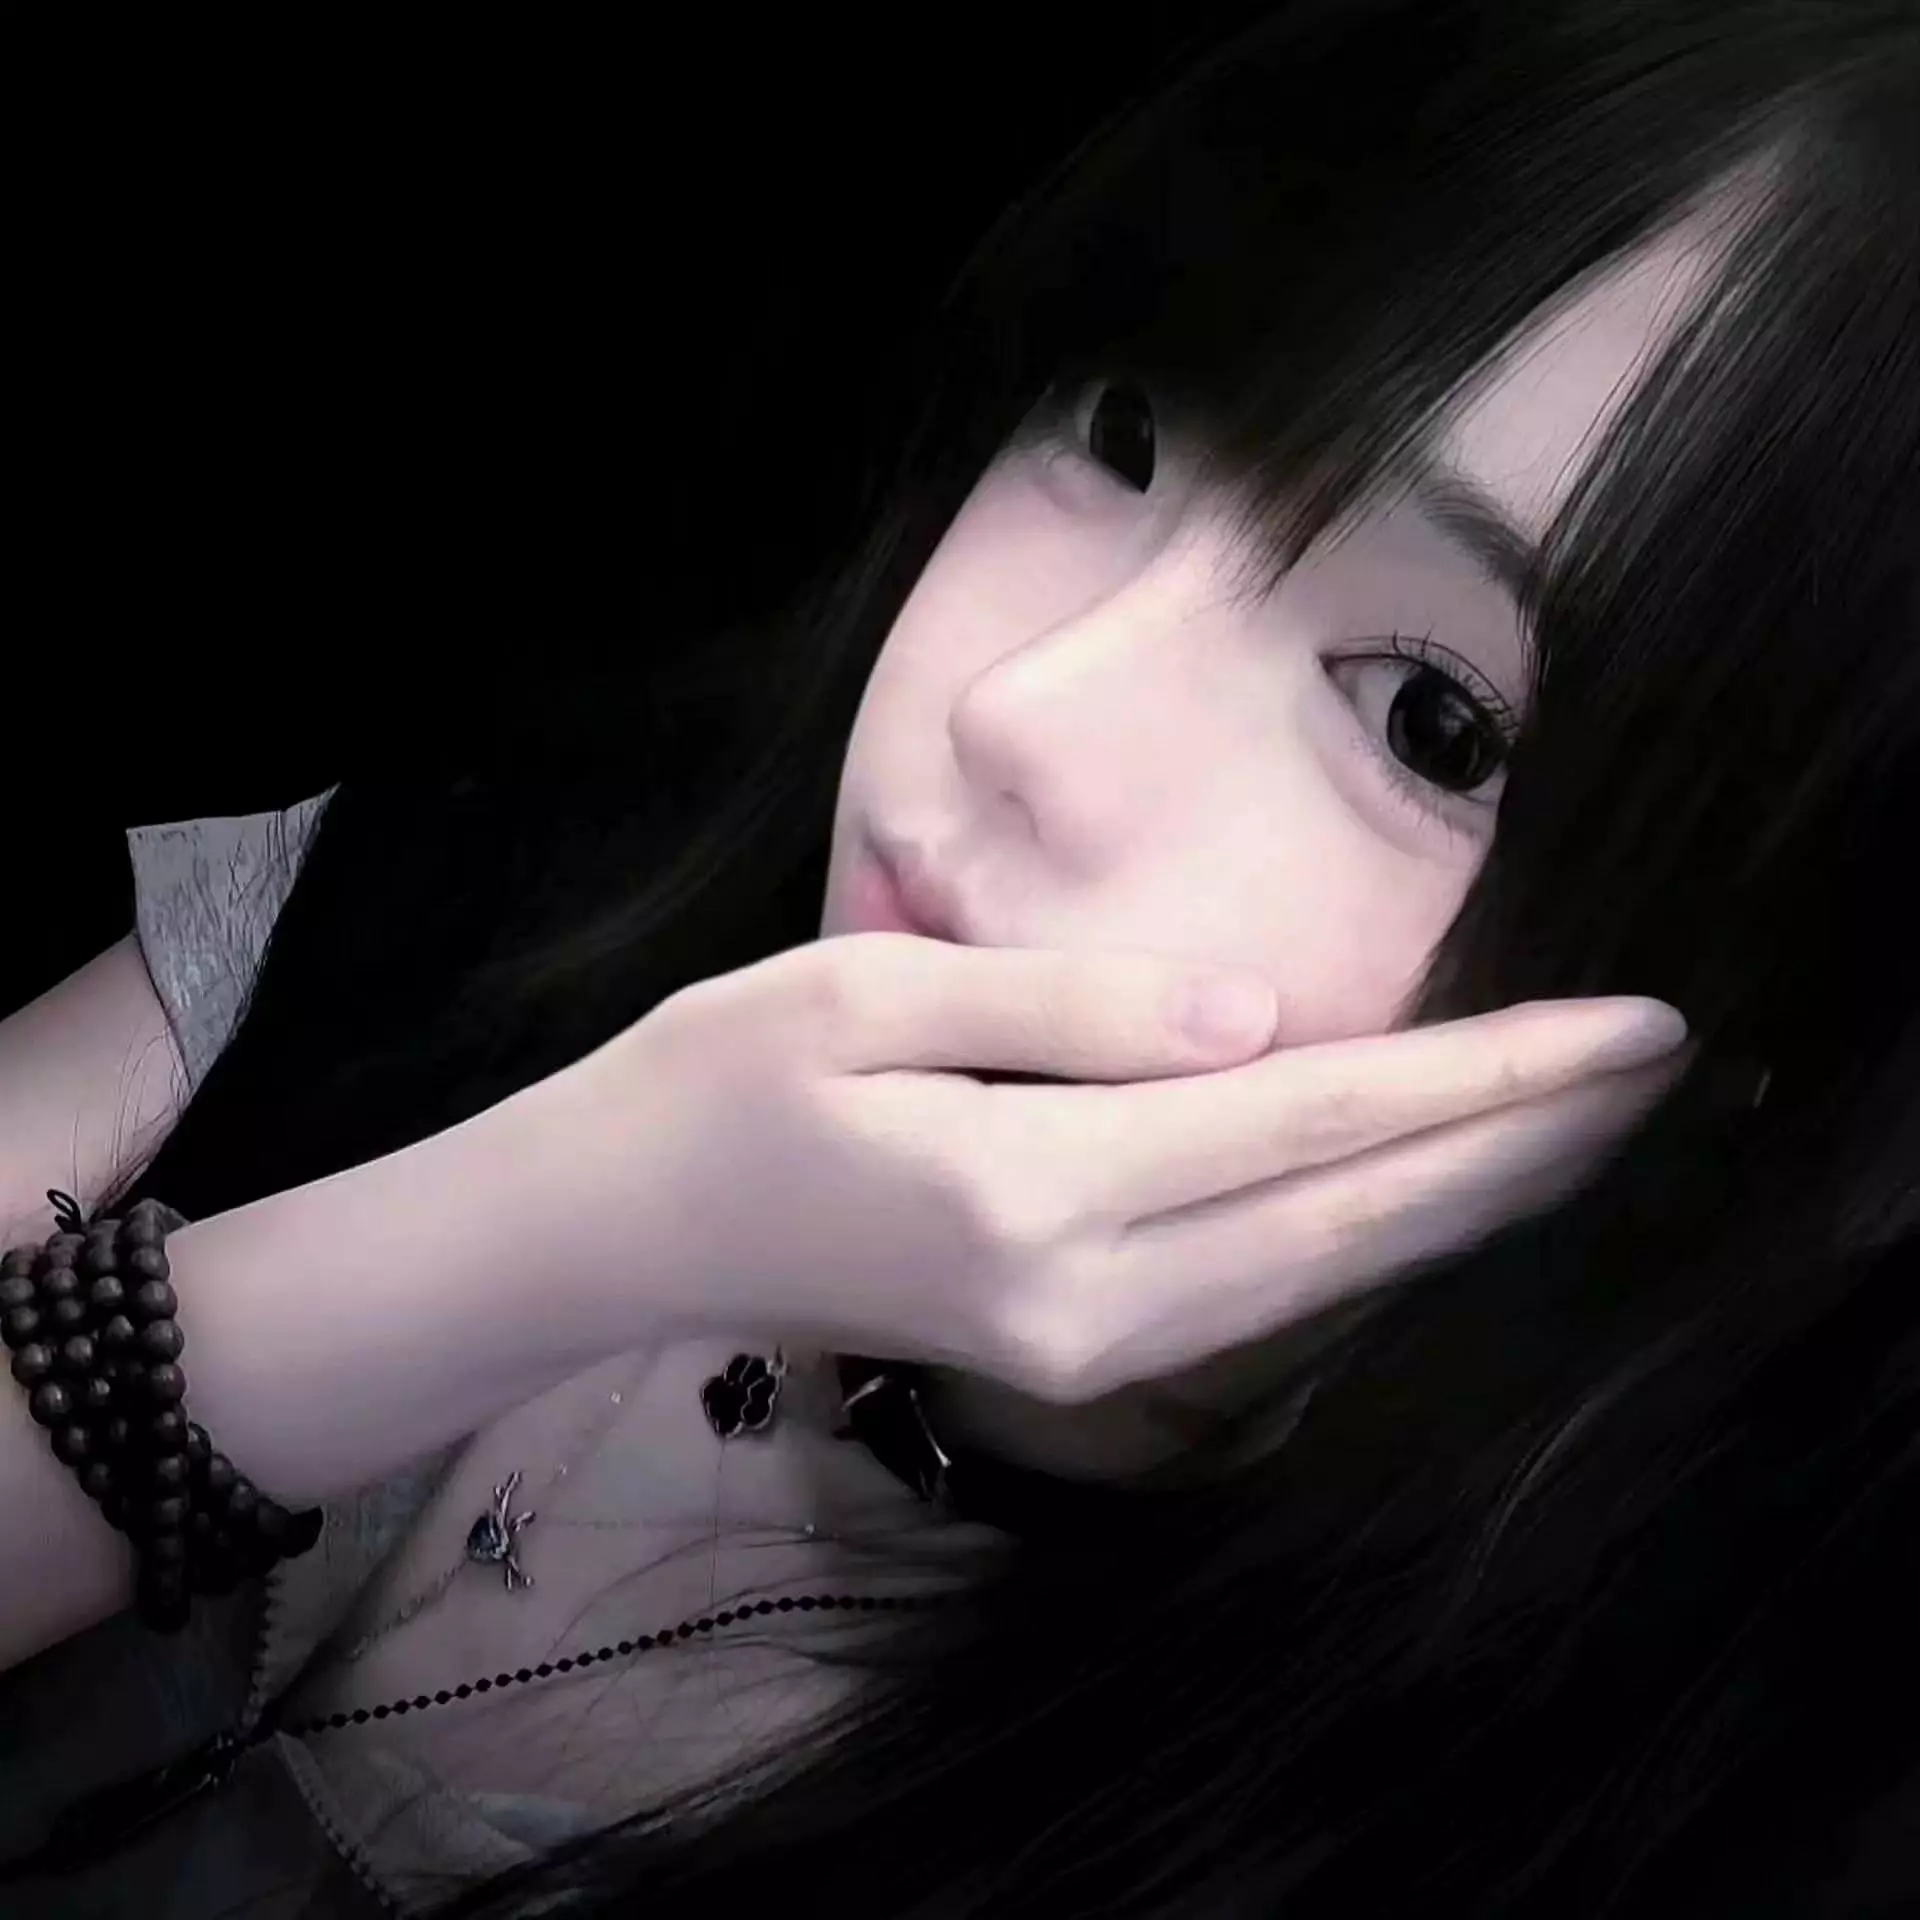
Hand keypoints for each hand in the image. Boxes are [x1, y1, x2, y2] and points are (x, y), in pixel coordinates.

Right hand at [565, 935, 1687, 1400]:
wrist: (625, 1229)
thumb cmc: (722, 1081)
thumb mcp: (871, 996)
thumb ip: (1071, 1008)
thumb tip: (1261, 1017)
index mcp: (1032, 1193)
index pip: (1311, 1119)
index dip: (1483, 1074)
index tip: (1626, 1027)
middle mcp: (1084, 1303)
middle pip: (1356, 1221)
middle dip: (1521, 1149)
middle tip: (1658, 1068)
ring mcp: (1084, 1350)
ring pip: (1327, 1274)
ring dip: (1468, 1202)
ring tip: (1585, 1123)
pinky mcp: (1075, 1355)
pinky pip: (1264, 1293)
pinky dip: (1372, 1236)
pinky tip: (1437, 1191)